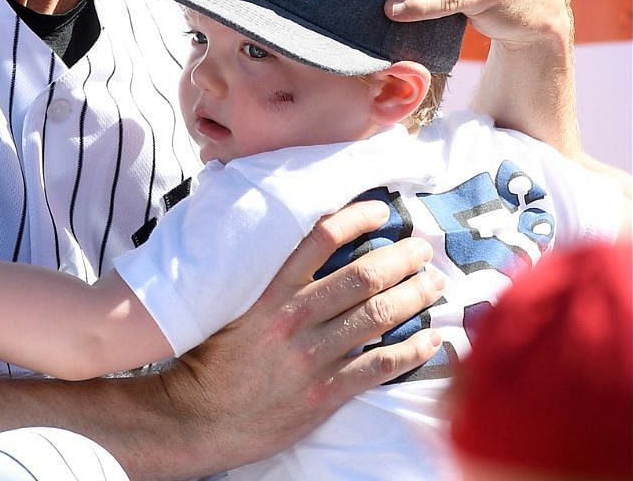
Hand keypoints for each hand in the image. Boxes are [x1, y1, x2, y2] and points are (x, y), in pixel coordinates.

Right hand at [154, 199, 448, 466]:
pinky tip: (432, 339)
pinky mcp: (325, 393)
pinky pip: (380, 366)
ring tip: (434, 285)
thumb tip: (310, 252)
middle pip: (363, 276)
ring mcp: (312, 357)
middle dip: (402, 258)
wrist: (198, 420)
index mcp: (273, 293)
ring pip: (378, 316)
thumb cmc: (217, 362)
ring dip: (414, 297)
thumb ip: (271, 284)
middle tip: (423, 250)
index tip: (384, 212)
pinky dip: (413, 351)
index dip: (357, 219)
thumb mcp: (236, 311)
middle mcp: (295, 319)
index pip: (320, 240)